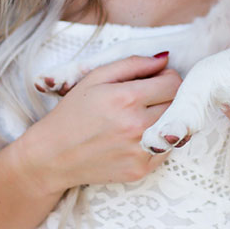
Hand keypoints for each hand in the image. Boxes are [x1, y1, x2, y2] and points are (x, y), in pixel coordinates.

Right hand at [15, 54, 181, 194]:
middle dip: (168, 97)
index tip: (157, 80)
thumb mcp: (95, 79)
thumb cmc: (72, 114)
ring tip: (141, 117)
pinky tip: (137, 136)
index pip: (173, 82)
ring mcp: (140, 151)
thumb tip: (164, 58)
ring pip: (175, 127)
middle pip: (178, 104)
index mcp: (126, 98)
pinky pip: (166, 150)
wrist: (52, 156)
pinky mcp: (141, 170)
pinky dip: (157, 140)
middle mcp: (136, 125)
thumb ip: (132, 64)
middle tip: (149, 98)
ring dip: (165, 118)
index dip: (168, 77)